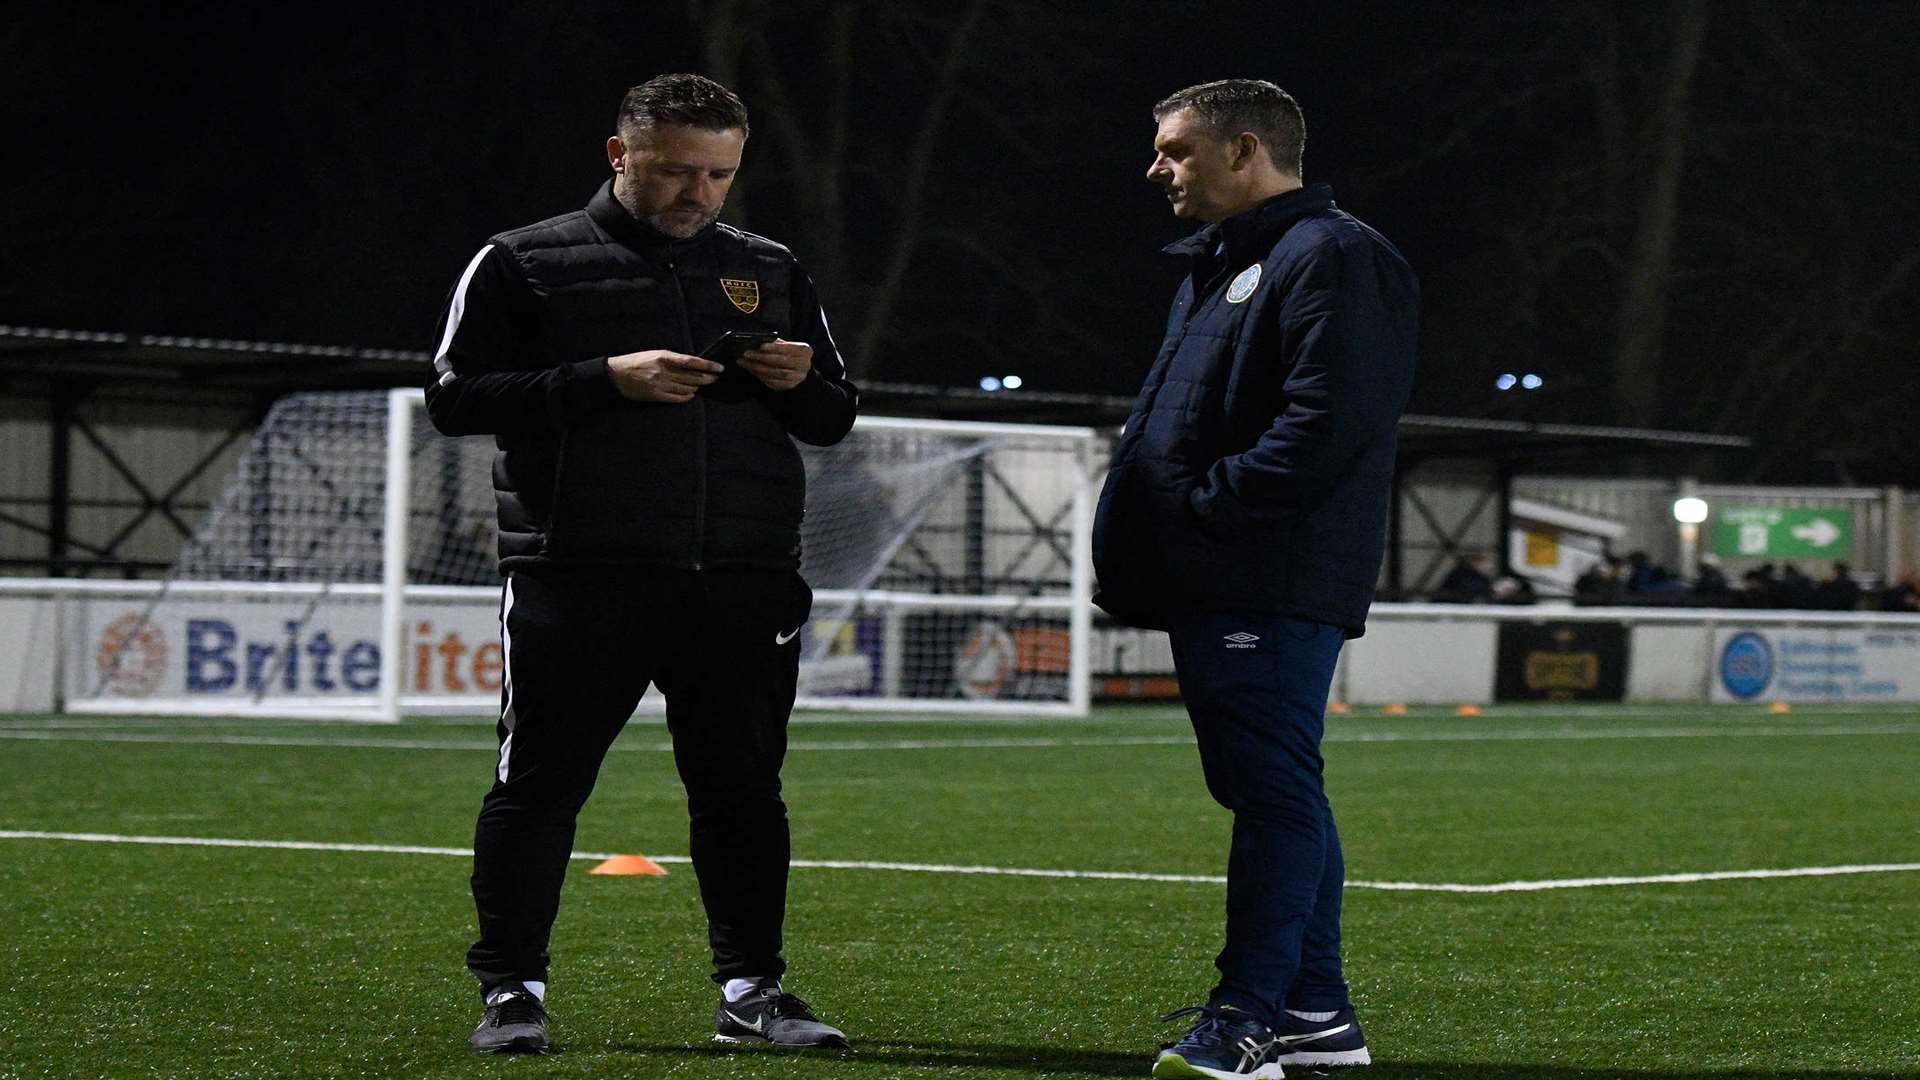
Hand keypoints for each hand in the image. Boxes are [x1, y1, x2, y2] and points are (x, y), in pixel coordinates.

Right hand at [607, 350, 723, 402]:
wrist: (616, 374)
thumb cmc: (636, 362)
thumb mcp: (654, 354)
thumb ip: (671, 359)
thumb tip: (691, 365)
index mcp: (664, 357)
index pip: (692, 361)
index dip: (708, 365)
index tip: (719, 368)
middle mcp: (664, 370)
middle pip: (692, 376)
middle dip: (706, 378)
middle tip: (714, 378)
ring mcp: (660, 384)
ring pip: (687, 388)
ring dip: (697, 387)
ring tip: (702, 385)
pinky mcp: (656, 395)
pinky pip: (677, 398)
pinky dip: (687, 396)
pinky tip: (691, 394)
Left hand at [738, 338, 812, 390]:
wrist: (799, 367)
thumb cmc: (789, 353)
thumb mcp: (786, 345)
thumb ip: (775, 343)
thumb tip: (758, 342)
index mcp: (805, 351)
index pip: (788, 348)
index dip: (774, 348)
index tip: (761, 346)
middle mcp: (804, 364)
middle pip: (781, 362)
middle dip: (762, 357)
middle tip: (747, 354)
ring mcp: (798, 377)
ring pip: (776, 373)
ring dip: (759, 368)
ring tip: (746, 363)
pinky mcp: (790, 385)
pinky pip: (774, 382)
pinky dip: (761, 376)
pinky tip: (752, 370)